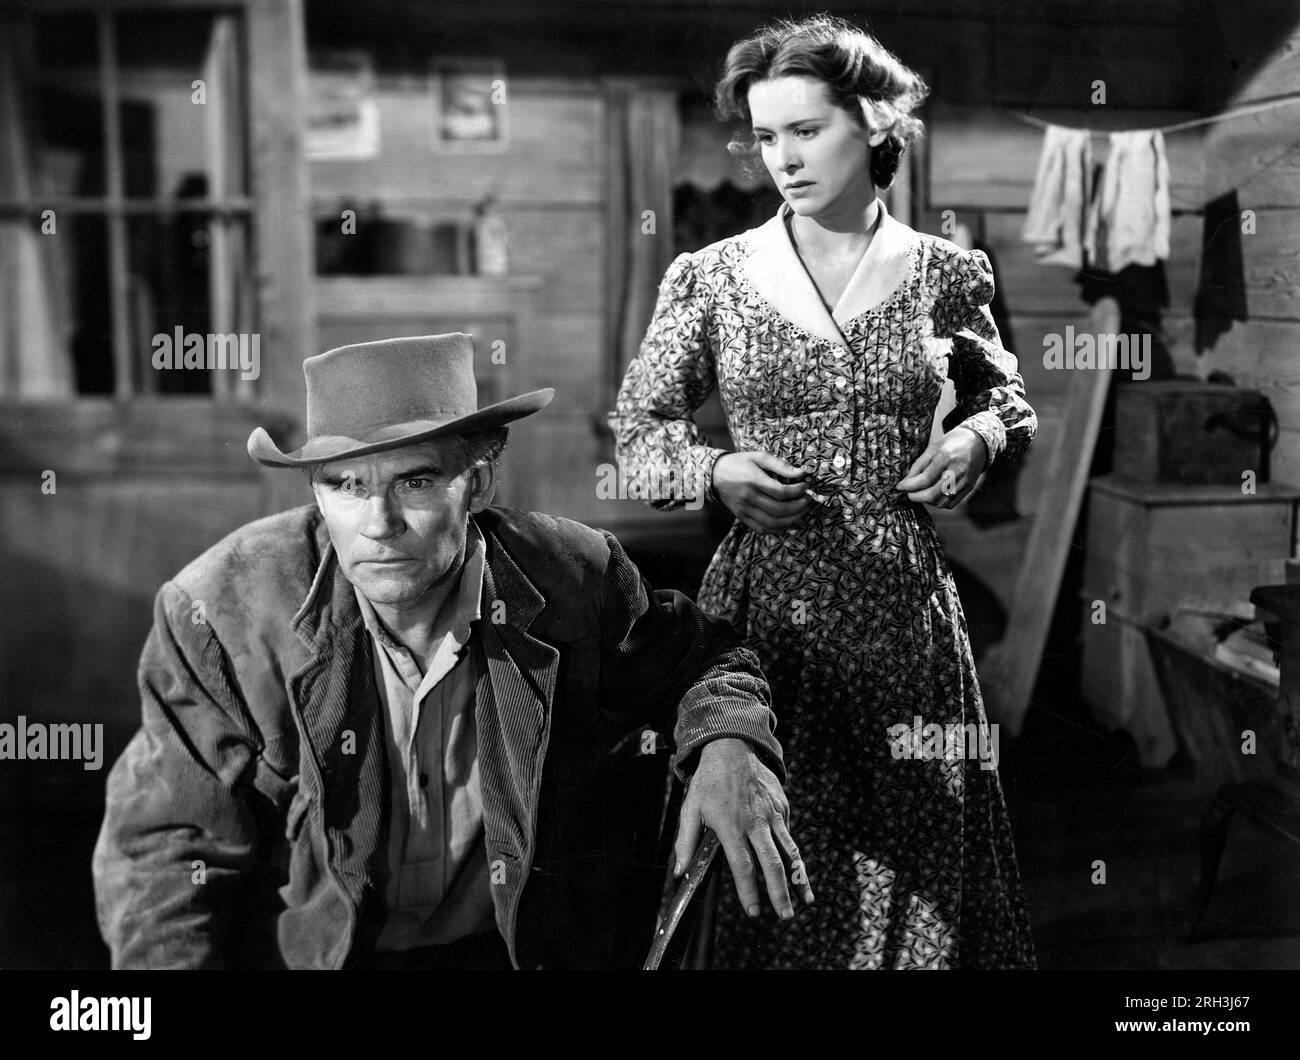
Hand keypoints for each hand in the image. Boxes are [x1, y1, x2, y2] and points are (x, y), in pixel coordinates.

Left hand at [674, 737, 813, 918]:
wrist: (732, 747)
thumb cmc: (709, 781)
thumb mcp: (689, 808)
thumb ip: (685, 842)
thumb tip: (680, 871)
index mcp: (730, 825)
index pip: (742, 865)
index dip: (748, 890)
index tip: (753, 911)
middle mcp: (755, 822)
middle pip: (771, 863)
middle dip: (780, 893)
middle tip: (784, 916)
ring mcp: (772, 814)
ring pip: (789, 851)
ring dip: (798, 878)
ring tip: (805, 900)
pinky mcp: (783, 806)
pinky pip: (789, 834)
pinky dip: (793, 853)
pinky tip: (795, 870)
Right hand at [712, 451, 811, 532]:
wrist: (715, 474)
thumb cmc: (740, 463)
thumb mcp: (759, 457)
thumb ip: (780, 465)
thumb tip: (801, 473)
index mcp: (753, 481)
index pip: (781, 492)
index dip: (798, 491)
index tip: (805, 486)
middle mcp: (748, 498)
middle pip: (779, 509)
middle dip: (798, 507)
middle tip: (807, 500)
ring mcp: (744, 510)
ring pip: (772, 522)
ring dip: (791, 520)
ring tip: (801, 512)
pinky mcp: (742, 517)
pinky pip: (761, 529)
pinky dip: (776, 529)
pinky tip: (786, 522)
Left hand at [895, 426, 988, 509]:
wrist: (978, 442)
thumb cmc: (954, 442)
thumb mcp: (933, 447)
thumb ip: (919, 465)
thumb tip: (906, 481)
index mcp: (946, 457)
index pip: (925, 479)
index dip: (909, 486)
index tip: (900, 487)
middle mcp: (957, 471)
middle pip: (932, 494)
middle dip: (915, 497)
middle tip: (908, 493)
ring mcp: (964, 481)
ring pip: (940, 502)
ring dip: (926, 501)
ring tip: (921, 492)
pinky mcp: (968, 488)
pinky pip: (950, 503)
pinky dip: (938, 502)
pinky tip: (934, 493)